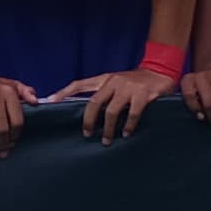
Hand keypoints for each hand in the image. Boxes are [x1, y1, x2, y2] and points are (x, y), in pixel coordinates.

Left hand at [54, 65, 176, 143]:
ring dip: (108, 129)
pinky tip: (126, 134)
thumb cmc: (136, 81)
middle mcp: (114, 81)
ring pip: (112, 111)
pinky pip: (132, 114)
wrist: (160, 69)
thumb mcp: (117, 82)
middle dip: (89, 121)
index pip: (80, 84)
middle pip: (94, 103)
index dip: (64, 92)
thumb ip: (105, 94)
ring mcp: (128, 88)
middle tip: (87, 134)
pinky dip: (128, 126)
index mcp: (105, 78)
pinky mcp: (143, 95)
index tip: (50, 101)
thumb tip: (89, 113)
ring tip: (107, 141)